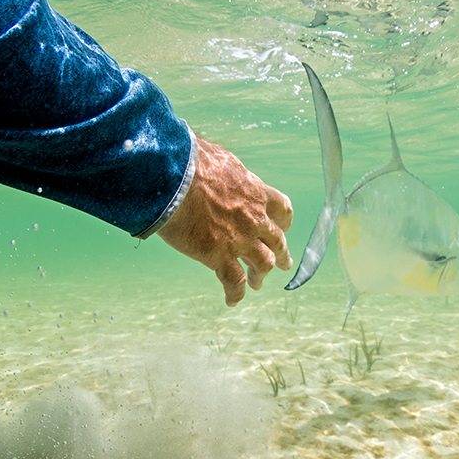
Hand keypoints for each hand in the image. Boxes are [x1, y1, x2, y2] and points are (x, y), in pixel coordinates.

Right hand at [157, 137, 292, 305]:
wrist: (174, 181)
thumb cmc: (191, 163)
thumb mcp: (218, 158)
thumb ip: (227, 169)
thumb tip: (217, 163)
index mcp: (256, 192)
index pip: (282, 208)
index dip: (284, 221)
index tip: (283, 227)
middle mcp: (254, 219)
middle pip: (277, 241)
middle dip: (281, 254)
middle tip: (282, 263)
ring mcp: (239, 240)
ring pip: (262, 264)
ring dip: (261, 275)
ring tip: (257, 283)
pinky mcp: (219, 257)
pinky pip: (233, 281)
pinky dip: (235, 293)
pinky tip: (232, 300)